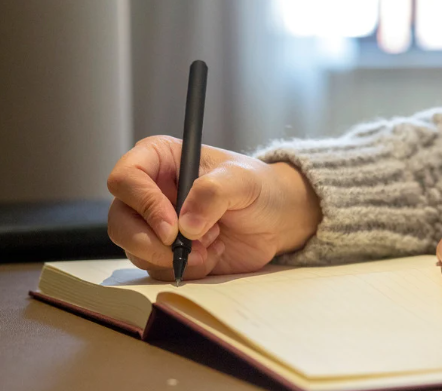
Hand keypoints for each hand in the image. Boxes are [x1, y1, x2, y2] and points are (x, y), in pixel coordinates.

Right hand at [107, 136, 321, 280]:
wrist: (276, 219)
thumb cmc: (259, 188)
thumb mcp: (242, 180)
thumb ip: (213, 193)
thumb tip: (185, 226)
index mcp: (160, 160)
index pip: (126, 178)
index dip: (143, 203)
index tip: (172, 227)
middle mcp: (151, 192)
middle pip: (120, 220)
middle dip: (150, 242)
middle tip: (184, 249)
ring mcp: (156, 225)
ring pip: (135, 249)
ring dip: (173, 257)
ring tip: (212, 245)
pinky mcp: (168, 253)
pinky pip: (159, 270)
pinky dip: (186, 269)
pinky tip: (213, 253)